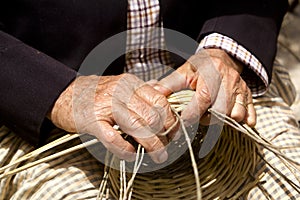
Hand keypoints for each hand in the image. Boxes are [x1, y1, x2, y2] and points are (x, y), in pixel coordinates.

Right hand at [48, 73, 177, 162]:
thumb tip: (164, 95)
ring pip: (137, 127)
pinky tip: (131, 154)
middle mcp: (121, 92)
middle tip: (166, 147)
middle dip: (164, 135)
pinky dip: (124, 149)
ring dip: (152, 145)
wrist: (65, 94)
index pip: (160, 101)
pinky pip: (113, 138)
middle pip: (152, 116)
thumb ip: (143, 90)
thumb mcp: (122, 85)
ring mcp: (106, 106)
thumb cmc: (97, 93)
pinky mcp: (92, 120)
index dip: (171, 119)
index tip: (174, 132)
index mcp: (131, 84)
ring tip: (158, 156)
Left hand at [154, 48, 255, 126]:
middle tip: (198, 116)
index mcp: (211, 72)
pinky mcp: (248, 95)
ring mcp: (241, 88)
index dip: (192, 113)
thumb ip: (169, 84)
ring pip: (235, 114)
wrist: (223, 56)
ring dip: (223, 120)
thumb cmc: (201, 66)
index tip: (183, 121)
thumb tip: (154, 94)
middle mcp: (229, 80)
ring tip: (212, 115)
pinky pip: (250, 113)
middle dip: (207, 119)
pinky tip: (235, 119)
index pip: (203, 98)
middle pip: (221, 110)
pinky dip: (244, 119)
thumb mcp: (184, 71)